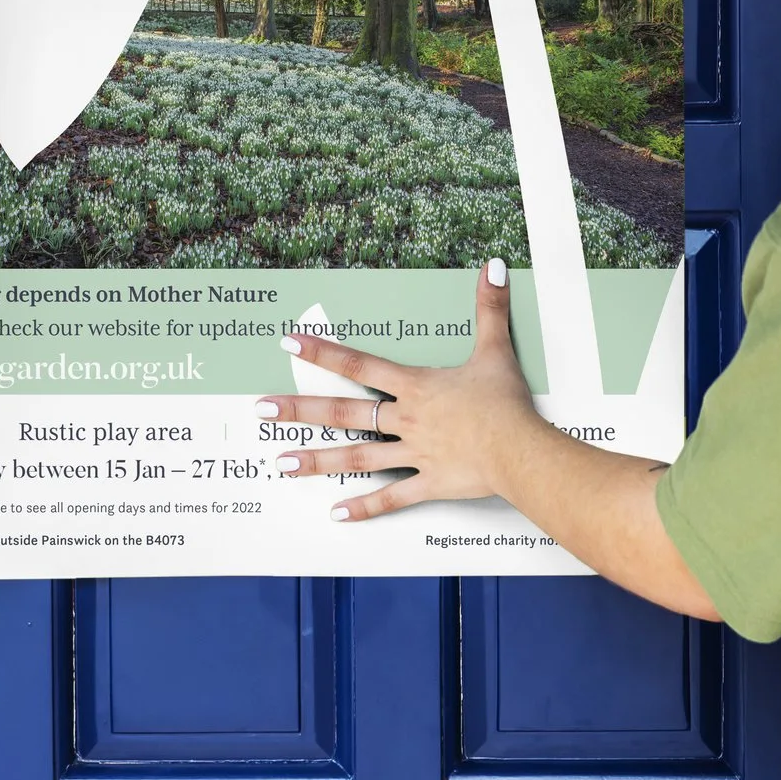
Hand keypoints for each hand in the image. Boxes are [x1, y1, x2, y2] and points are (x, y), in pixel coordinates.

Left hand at [264, 260, 546, 521]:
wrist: (520, 450)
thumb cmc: (506, 402)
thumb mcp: (496, 349)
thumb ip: (489, 308)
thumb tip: (493, 265)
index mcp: (416, 386)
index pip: (360, 364)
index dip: (324, 352)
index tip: (289, 343)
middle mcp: (406, 419)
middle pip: (343, 412)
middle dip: (300, 410)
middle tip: (260, 410)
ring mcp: (413, 455)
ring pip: (356, 457)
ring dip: (317, 460)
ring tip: (281, 464)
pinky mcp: (429, 484)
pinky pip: (392, 498)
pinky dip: (365, 507)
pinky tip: (337, 514)